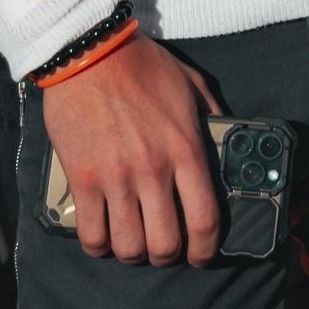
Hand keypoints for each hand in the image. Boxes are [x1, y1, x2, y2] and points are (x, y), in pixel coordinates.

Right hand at [42, 34, 220, 263]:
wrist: (88, 51)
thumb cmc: (141, 65)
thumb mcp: (191, 83)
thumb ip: (213, 113)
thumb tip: (226, 138)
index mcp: (185, 150)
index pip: (205, 220)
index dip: (206, 250)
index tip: (201, 256)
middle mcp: (153, 170)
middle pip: (165, 244)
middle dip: (167, 256)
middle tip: (163, 249)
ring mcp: (115, 178)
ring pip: (128, 246)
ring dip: (133, 253)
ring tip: (132, 244)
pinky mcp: (82, 179)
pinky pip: (91, 234)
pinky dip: (98, 246)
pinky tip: (103, 237)